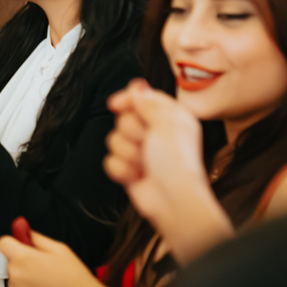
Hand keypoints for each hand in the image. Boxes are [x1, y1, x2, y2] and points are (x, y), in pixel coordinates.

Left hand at [0, 229, 105, 286]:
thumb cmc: (75, 279)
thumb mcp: (60, 249)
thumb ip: (36, 237)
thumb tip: (22, 228)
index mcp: (23, 258)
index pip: (4, 243)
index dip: (14, 244)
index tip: (22, 249)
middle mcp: (15, 276)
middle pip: (11, 264)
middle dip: (24, 265)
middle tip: (45, 272)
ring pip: (15, 283)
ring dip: (26, 283)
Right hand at [104, 80, 232, 263]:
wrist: (172, 199)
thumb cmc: (176, 162)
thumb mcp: (167, 123)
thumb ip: (149, 102)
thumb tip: (136, 87)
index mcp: (169, 117)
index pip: (141, 98)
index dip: (127, 99)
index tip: (116, 105)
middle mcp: (154, 132)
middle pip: (123, 118)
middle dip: (129, 131)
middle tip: (145, 141)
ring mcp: (141, 152)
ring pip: (114, 140)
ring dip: (126, 152)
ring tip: (142, 163)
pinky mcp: (129, 169)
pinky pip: (110, 161)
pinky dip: (122, 169)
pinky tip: (136, 176)